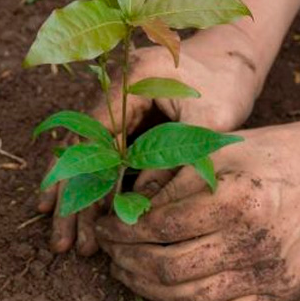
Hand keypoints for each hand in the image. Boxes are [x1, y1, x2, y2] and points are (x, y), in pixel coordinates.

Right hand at [38, 25, 266, 254]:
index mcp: (130, 82)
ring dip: (77, 199)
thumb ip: (175, 161)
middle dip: (71, 200)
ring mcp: (115, 106)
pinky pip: (100, 158)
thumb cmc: (226, 86)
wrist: (235, 57)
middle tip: (64, 244)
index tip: (85, 221)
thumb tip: (139, 207)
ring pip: (85, 158)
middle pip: (80, 151)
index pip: (95, 137)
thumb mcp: (208, 123)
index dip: (86, 182)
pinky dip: (91, 187)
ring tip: (68, 243)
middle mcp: (113, 92)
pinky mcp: (124, 121)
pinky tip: (78, 217)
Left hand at [95, 116, 299, 300]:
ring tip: (128, 275)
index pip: (159, 228)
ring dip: (148, 291)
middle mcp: (252, 240)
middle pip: (169, 267)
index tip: (105, 228)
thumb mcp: (216, 149)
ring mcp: (268, 271)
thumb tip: (126, 207)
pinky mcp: (281, 291)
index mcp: (233, 199)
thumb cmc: (268, 154)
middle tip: (110, 253)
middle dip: (128, 262)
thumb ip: (170, 177)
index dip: (122, 232)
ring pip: (190, 297)